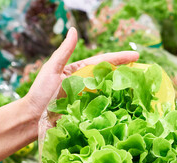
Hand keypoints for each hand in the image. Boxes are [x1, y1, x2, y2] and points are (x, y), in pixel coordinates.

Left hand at [24, 27, 138, 122]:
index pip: (102, 61)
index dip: (119, 58)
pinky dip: (114, 104)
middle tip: (143, 70)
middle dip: (125, 71)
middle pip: (109, 75)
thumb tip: (74, 30)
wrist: (32, 118)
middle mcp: (85, 83)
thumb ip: (64, 51)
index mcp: (78, 71)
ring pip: (108, 91)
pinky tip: (126, 104)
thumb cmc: (40, 93)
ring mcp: (87, 98)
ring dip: (123, 88)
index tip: (136, 56)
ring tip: (139, 85)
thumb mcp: (52, 69)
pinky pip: (103, 106)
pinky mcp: (87, 112)